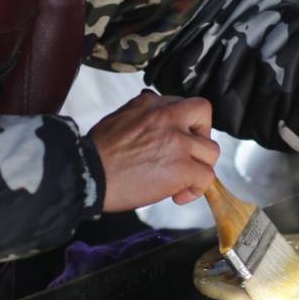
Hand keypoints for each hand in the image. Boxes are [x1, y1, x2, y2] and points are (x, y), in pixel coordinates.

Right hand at [88, 90, 220, 210]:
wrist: (88, 173)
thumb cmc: (96, 152)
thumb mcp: (119, 117)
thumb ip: (141, 113)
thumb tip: (150, 109)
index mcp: (150, 104)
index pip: (184, 105)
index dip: (185, 124)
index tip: (179, 139)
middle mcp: (167, 117)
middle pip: (203, 114)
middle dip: (201, 136)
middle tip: (189, 154)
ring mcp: (177, 142)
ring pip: (211, 150)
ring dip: (200, 166)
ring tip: (184, 180)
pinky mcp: (181, 168)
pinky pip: (206, 177)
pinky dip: (196, 189)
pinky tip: (178, 195)